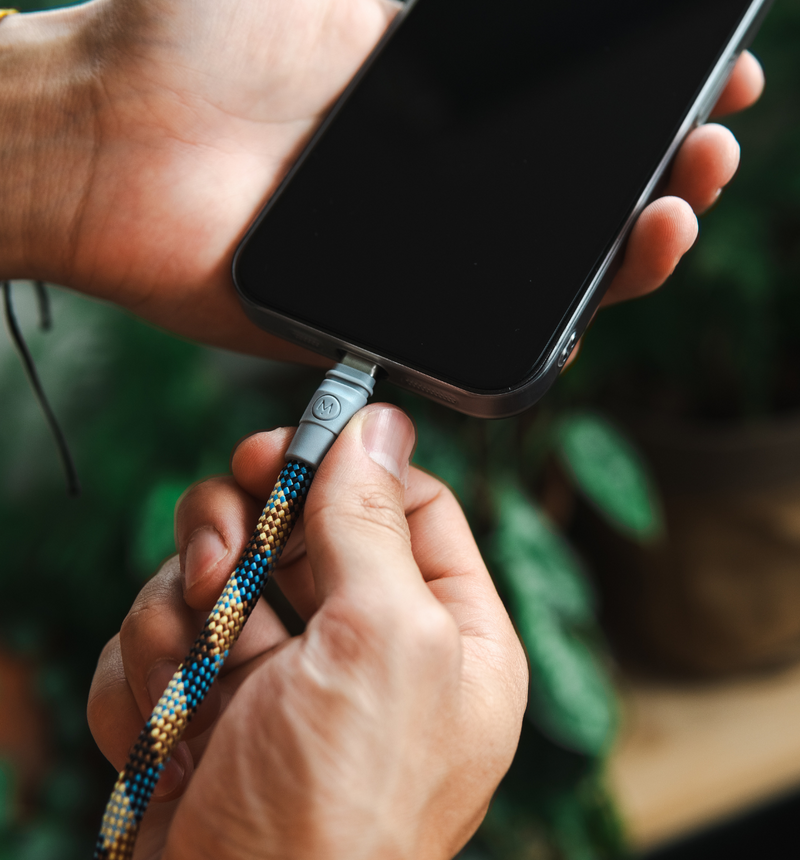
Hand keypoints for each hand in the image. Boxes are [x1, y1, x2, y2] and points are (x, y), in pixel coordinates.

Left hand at [1, 4, 763, 358]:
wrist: (100, 141)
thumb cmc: (185, 45)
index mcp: (433, 105)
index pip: (566, 119)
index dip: (644, 108)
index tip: (713, 82)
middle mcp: (435, 188)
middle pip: (575, 202)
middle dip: (661, 177)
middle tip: (712, 150)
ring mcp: (410, 263)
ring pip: (542, 281)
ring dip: (626, 259)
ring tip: (675, 215)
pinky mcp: (373, 328)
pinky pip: (471, 354)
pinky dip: (538, 345)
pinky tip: (589, 314)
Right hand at [87, 405, 527, 859]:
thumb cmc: (338, 811)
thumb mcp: (384, 640)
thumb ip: (373, 521)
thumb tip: (377, 422)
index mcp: (448, 631)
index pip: (402, 500)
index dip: (337, 467)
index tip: (273, 456)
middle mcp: (369, 650)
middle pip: (293, 527)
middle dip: (238, 545)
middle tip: (220, 577)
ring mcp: (283, 682)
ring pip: (211, 578)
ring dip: (182, 623)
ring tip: (193, 689)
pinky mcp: (208, 714)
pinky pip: (159, 643)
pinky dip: (150, 680)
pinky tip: (167, 740)